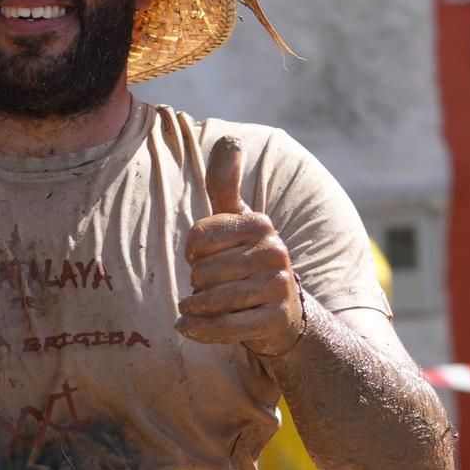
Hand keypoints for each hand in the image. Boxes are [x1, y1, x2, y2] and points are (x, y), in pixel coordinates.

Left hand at [175, 136, 304, 357]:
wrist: (282, 312)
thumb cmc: (247, 258)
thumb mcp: (237, 219)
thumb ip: (225, 182)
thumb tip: (231, 138)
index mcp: (260, 225)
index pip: (199, 238)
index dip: (192, 252)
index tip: (200, 258)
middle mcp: (274, 252)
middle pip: (204, 272)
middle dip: (197, 283)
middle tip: (209, 286)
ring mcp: (278, 288)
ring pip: (213, 300)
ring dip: (196, 307)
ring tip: (198, 306)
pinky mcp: (275, 320)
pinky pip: (226, 326)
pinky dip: (200, 330)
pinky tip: (187, 327)